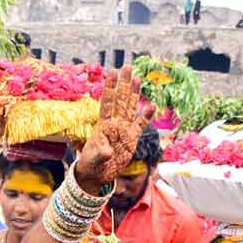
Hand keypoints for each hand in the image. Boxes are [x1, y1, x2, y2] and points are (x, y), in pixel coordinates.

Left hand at [75, 66, 151, 191]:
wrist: (97, 175)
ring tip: (138, 79)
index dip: (110, 87)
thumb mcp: (93, 158)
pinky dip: (145, 117)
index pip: (107, 102)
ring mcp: (124, 130)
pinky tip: (151, 106)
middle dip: (124, 84)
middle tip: (127, 67)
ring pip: (130, 108)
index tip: (112, 72)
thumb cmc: (90, 164)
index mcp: (103, 124)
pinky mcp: (132, 139)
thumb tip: (107, 151)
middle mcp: (114, 123)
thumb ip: (101, 152)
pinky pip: (140, 125)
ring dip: (134, 94)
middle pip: (120, 100)